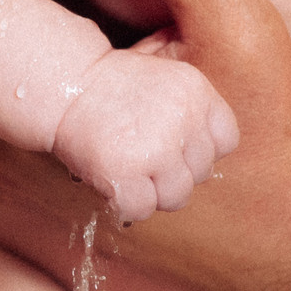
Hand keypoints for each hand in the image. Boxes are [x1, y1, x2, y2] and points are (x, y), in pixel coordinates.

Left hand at [0, 0, 290, 290]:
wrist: (281, 250)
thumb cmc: (270, 141)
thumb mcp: (237, 24)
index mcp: (53, 111)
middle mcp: (9, 150)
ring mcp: (9, 172)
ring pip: (6, 60)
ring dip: (46, 27)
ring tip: (110, 9)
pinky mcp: (21, 183)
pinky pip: (18, 97)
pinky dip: (54, 66)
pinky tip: (107, 53)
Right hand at [50, 40, 237, 225]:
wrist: (65, 84)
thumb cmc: (112, 86)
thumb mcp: (164, 81)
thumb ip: (191, 114)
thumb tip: (202, 161)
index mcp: (197, 92)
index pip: (226, 141)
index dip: (200, 149)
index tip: (177, 146)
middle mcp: (183, 121)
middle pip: (201, 173)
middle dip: (174, 172)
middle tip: (144, 157)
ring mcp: (156, 149)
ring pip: (176, 197)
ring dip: (152, 192)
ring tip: (129, 170)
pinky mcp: (125, 172)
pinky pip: (141, 209)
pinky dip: (126, 203)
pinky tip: (113, 181)